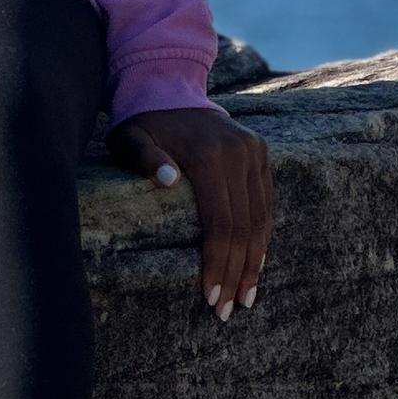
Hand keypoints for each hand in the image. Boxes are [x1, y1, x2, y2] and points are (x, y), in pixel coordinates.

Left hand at [109, 105, 271, 323]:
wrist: (167, 87)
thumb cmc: (141, 124)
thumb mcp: (131, 139)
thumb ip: (145, 159)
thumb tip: (165, 180)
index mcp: (211, 156)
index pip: (221, 224)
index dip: (217, 264)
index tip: (209, 297)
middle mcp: (240, 154)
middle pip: (245, 228)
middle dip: (237, 274)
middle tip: (228, 310)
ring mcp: (255, 153)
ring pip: (261, 219)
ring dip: (255, 263)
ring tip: (245, 298)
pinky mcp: (261, 155)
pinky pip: (266, 204)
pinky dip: (262, 237)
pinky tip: (256, 266)